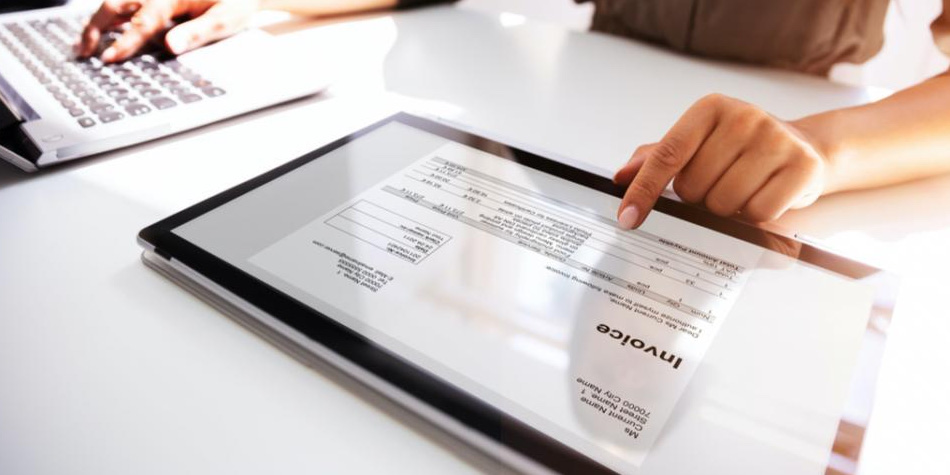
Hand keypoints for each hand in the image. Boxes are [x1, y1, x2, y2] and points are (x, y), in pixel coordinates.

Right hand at [76, 0, 258, 62]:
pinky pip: (127, 5)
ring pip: (115, 4)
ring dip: (98, 23)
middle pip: (115, 5)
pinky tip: (104, 35)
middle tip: (83, 52)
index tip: (108, 58)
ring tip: (85, 46)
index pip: (142, 21)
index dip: (123, 42)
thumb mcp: (224, 20)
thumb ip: (196, 32)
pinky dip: (112, 20)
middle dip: (95, 28)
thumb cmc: (235, 2)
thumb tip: (170, 46)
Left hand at [613, 94, 834, 228]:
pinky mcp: (802, 166)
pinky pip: (758, 213)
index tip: (627, 217)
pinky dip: (754, 215)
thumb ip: (657, 158)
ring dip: (726, 208)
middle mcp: (744, 117)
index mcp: (710, 108)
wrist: (805, 147)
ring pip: (723, 203)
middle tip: (719, 182)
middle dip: (699, 196)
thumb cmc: (741, 148)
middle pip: (693, 187)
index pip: (667, 154)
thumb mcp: (699, 143)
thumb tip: (621, 176)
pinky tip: (763, 194)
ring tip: (742, 188)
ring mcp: (776, 140)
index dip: (644, 189)